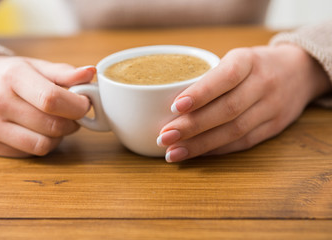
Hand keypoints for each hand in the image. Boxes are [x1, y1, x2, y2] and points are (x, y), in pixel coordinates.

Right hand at [0, 56, 93, 156]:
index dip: (76, 106)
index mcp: (13, 77)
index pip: (51, 99)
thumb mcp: (38, 67)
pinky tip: (39, 130)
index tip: (84, 104)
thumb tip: (90, 73)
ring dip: (59, 136)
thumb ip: (65, 73)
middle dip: (72, 122)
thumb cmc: (12, 75)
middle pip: (52, 126)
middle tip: (72, 114)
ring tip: (55, 122)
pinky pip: (32, 153)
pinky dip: (43, 143)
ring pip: (44, 145)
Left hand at [157, 44, 330, 161]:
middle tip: (164, 137)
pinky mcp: (274, 127)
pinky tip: (196, 154)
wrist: (300, 72)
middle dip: (192, 126)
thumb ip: (210, 78)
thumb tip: (168, 104)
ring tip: (173, 152)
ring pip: (234, 131)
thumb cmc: (255, 65)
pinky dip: (216, 150)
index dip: (200, 94)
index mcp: (248, 61)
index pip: (225, 77)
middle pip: (227, 110)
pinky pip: (243, 142)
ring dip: (200, 145)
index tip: (174, 107)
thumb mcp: (236, 58)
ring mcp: (271, 108)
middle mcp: (263, 84)